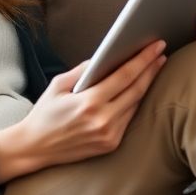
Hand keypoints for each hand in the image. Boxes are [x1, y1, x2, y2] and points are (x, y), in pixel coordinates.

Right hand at [0, 39, 167, 183]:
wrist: (34, 148)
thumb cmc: (45, 114)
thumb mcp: (58, 85)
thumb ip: (84, 70)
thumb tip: (106, 56)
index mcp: (89, 103)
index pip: (125, 76)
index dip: (143, 59)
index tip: (156, 46)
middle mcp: (103, 120)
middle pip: (137, 89)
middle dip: (151, 69)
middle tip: (161, 54)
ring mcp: (109, 135)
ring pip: (135, 104)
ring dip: (146, 85)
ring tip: (153, 68)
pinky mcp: (111, 145)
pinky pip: (128, 119)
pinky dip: (134, 102)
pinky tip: (138, 90)